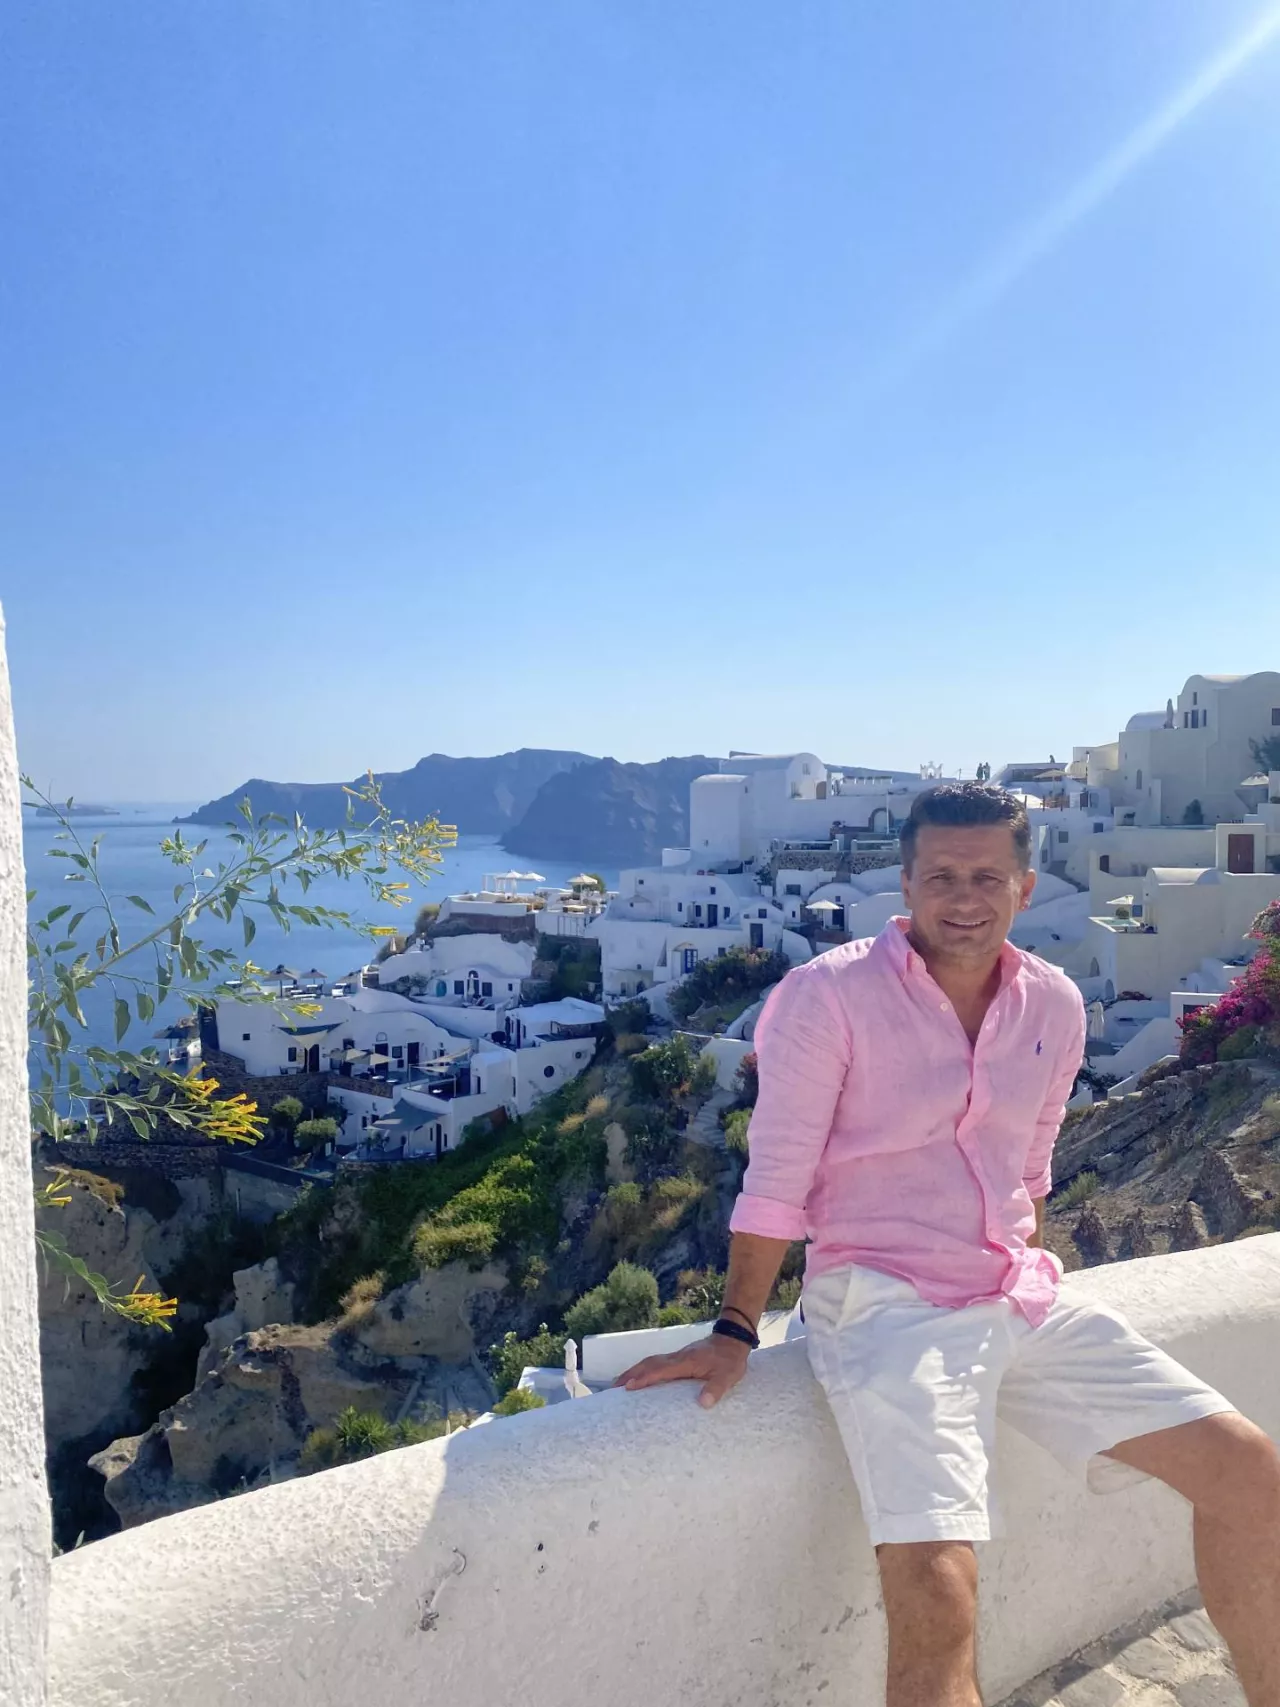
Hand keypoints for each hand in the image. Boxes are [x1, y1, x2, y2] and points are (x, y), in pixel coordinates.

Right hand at [614, 1333, 750, 1408]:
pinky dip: (643, 1369)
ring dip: (634, 1371)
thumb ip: (716, 1388)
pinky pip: (656, 1363)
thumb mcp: (727, 1376)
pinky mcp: (678, 1359)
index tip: (628, 1387)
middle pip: (649, 1363)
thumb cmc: (730, 1360)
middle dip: (630, 1374)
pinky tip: (640, 1378)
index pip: (661, 1370)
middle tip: (613, 1387)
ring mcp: (676, 1357)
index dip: (644, 1378)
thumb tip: (703, 1404)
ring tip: (619, 1384)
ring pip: (650, 1362)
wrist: (732, 1339)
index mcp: (686, 1362)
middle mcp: (677, 1358)